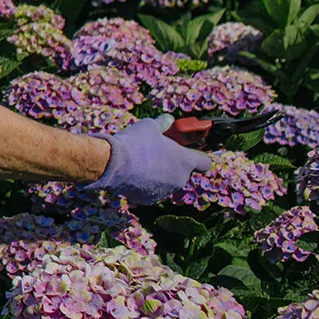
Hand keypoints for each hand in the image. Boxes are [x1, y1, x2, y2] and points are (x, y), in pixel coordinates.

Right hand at [91, 116, 211, 203]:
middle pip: (182, 172)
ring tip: (140, 163)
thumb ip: (162, 124)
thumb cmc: (136, 142)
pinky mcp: (149, 199)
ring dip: (158, 174)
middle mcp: (179, 179)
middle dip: (172, 164)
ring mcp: (165, 191)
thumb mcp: (149, 126)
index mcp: (185, 161)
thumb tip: (168, 119)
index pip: (204, 163)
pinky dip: (144, 184)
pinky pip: (150, 190)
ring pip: (166, 182)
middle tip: (157, 153)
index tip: (189, 152)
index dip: (198, 157)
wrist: (113, 163)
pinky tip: (131, 173)